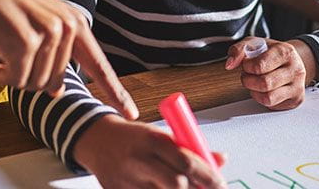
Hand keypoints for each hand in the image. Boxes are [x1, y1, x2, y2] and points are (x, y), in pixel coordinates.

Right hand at [0, 0, 137, 117]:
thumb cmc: (2, 7)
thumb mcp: (37, 26)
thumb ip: (54, 54)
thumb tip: (57, 92)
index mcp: (74, 22)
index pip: (98, 63)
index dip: (115, 91)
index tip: (130, 113)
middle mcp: (67, 26)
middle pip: (55, 82)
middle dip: (31, 77)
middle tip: (12, 57)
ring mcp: (49, 33)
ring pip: (37, 84)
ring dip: (15, 76)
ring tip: (3, 53)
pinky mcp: (27, 42)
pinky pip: (18, 81)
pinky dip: (3, 77)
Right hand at [73, 114, 226, 188]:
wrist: (97, 140)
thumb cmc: (134, 137)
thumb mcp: (160, 135)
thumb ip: (188, 147)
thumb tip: (221, 159)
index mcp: (151, 138)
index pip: (185, 160)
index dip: (207, 175)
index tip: (220, 182)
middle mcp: (138, 159)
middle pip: (176, 184)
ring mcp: (127, 180)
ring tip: (183, 186)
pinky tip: (160, 188)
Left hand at [225, 37, 306, 109]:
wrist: (290, 59)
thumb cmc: (270, 52)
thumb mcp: (254, 43)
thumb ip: (238, 50)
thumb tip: (229, 64)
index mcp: (285, 51)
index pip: (260, 66)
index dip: (247, 67)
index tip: (246, 64)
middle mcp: (295, 69)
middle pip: (264, 83)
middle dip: (248, 80)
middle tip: (247, 75)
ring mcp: (297, 86)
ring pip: (268, 98)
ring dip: (254, 91)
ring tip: (254, 82)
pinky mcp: (296, 99)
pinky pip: (273, 105)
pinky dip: (262, 99)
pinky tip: (263, 90)